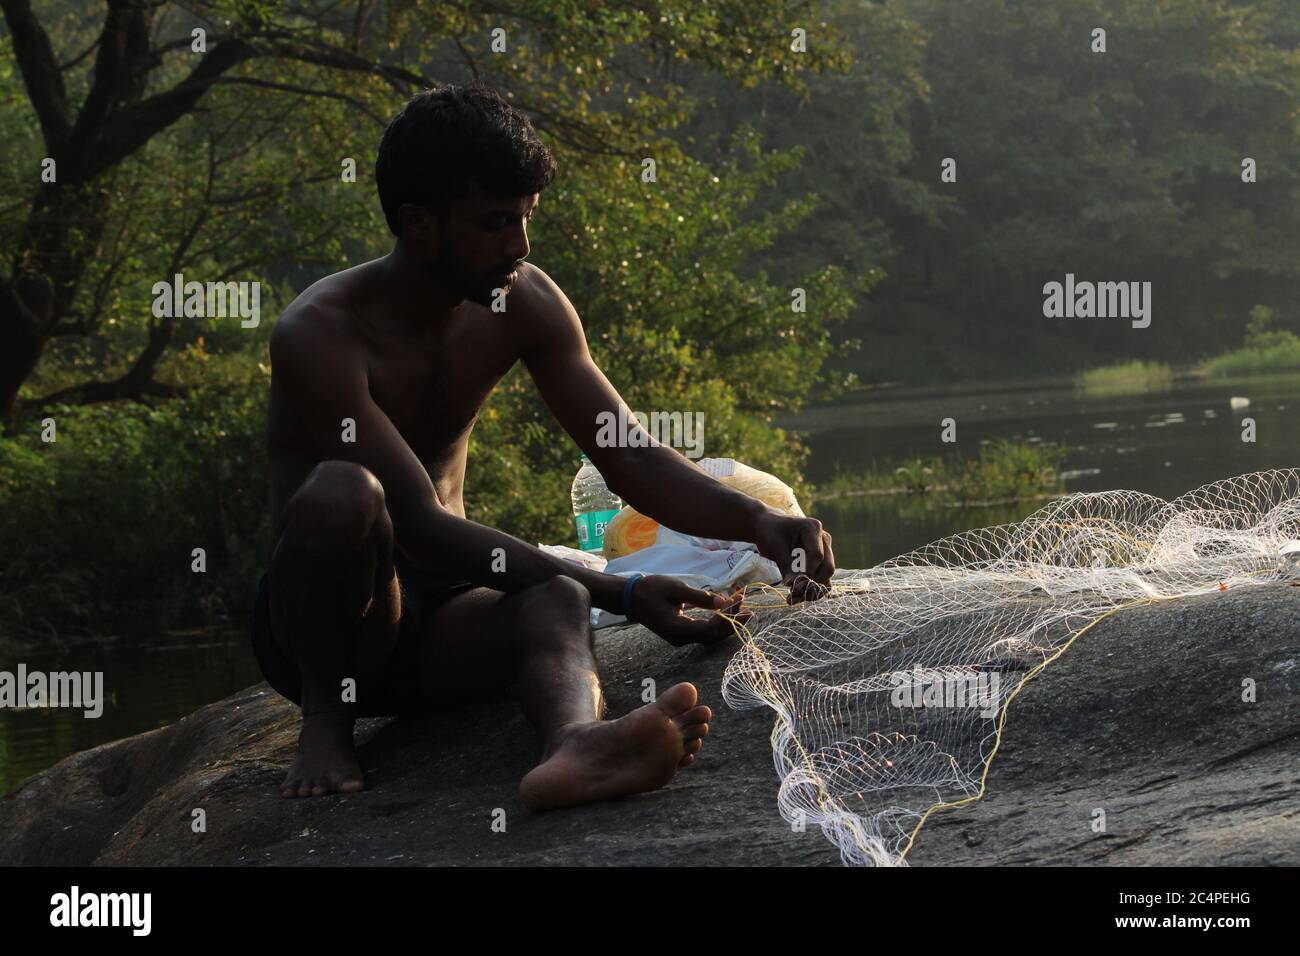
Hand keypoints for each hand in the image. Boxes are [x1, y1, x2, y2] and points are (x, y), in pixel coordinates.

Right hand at [629, 576, 752, 646]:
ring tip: (739, 602)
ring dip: (725, 620)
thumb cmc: (651, 589)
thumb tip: (722, 601)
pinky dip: (715, 620)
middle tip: (745, 602)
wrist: (631, 597)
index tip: (741, 602)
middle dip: (732, 619)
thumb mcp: (676, 589)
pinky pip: (703, 631)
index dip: (729, 618)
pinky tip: (725, 608)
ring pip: (710, 634)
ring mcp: (680, 638)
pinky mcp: (681, 633)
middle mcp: (681, 639)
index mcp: (678, 629)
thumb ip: (700, 597)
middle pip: (713, 635)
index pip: (711, 629)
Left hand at [752, 510, 834, 603]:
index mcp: (813, 528)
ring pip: (826, 577)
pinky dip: (811, 591)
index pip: (817, 555)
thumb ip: (787, 567)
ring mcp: (825, 551)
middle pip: (827, 567)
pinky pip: (822, 581)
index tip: (791, 585)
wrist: (769, 529)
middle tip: (792, 594)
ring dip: (811, 591)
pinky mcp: (821, 563)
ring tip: (792, 599)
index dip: (806, 573)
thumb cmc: (770, 533)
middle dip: (811, 583)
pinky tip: (796, 597)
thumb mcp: (775, 548)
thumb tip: (794, 588)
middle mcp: (824, 539)